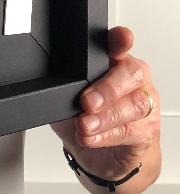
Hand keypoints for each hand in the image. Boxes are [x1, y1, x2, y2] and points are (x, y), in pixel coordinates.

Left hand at [51, 26, 160, 193]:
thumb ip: (63, 81)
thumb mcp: (65, 94)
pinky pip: (131, 131)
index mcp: (112, 60)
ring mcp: (143, 103)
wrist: (102, 155)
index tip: (122, 38)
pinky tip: (90, 137)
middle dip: (108, 88)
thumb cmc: (83, 116)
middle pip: (132, 73)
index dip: (121, 39)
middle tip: (87, 102)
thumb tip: (47, 80)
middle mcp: (132, 78)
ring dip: (105, 117)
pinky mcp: (146, 130)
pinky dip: (106, 135)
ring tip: (84, 125)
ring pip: (134, 105)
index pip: (118, 43)